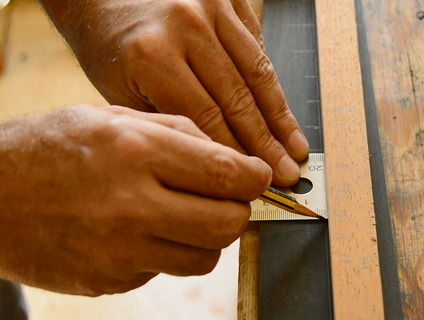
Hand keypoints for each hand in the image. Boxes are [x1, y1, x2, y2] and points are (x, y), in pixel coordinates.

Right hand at [0, 105, 270, 295]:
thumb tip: (231, 156)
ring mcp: (121, 251)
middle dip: (238, 210)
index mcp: (137, 152)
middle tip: (226, 198)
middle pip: (228, 224)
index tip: (258, 177)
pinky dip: (169, 251)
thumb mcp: (111, 118)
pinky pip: (167, 270)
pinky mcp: (112, 280)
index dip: (256, 178)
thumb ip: (177, 132)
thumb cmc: (48, 149)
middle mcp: (132, 205)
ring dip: (208, 236)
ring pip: (206, 257)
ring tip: (185, 215)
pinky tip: (142, 231)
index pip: (228, 174)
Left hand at [40, 0, 308, 185]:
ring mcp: (210, 7)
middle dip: (266, 143)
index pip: (210, 118)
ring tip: (294, 148)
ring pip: (257, 73)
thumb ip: (173, 127)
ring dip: (279, 116)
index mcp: (153, 55)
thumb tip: (223, 164)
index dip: (237, 154)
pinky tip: (280, 112)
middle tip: (285, 173)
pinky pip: (257, 46)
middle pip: (240, 98)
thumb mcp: (124, 96)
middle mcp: (187, 26)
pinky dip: (270, 82)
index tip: (254, 180)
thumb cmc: (110, 49)